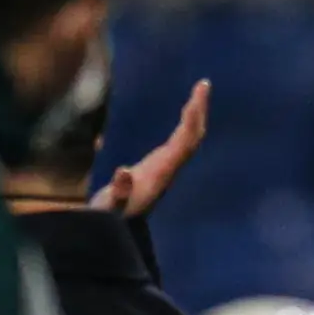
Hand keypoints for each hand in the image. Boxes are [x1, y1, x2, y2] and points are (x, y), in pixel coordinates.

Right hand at [94, 79, 209, 219]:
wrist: (117, 230)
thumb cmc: (111, 218)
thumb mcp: (109, 208)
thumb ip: (117, 194)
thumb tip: (123, 172)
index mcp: (162, 172)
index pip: (184, 142)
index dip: (192, 119)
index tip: (196, 97)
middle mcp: (169, 168)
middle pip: (193, 137)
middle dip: (198, 110)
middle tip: (204, 84)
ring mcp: (166, 166)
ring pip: (189, 138)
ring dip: (195, 114)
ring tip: (199, 91)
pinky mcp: (160, 165)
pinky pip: (180, 140)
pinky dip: (185, 122)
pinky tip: (188, 110)